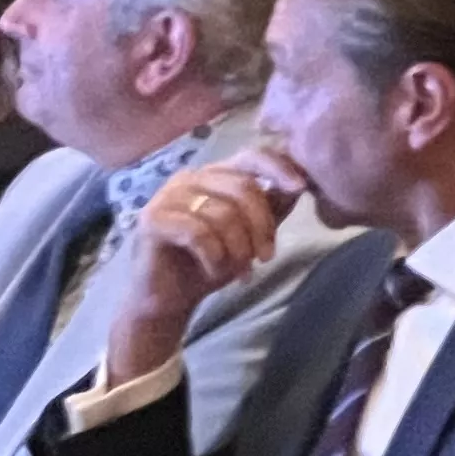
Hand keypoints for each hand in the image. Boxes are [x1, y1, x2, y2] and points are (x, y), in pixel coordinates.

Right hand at [110, 155, 303, 382]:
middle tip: (266, 257)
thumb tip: (300, 183)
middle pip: (243, 187)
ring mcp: (167, 196)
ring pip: (223, 213)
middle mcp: (190, 177)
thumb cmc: (211, 262)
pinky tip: (215, 271)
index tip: (301, 188)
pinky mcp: (153, 220)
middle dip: (262, 226)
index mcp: (215, 174)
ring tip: (240, 271)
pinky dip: (215, 257)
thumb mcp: (251, 234)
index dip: (279, 167)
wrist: (169, 299)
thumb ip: (272, 207)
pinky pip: (199, 233)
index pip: (252, 156)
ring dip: (239, 249)